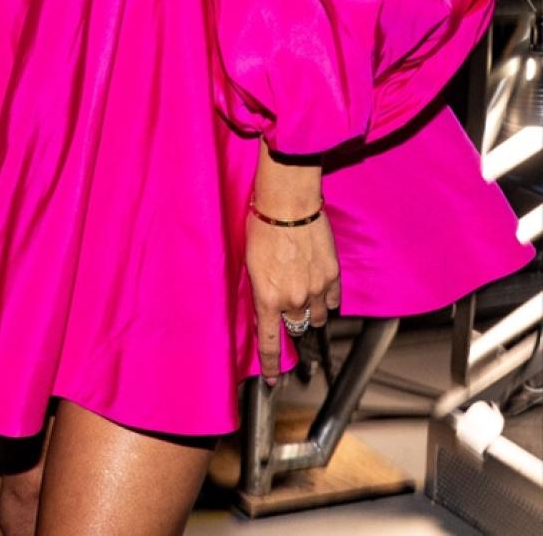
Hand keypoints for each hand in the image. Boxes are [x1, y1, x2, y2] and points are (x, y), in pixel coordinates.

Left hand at [246, 210, 340, 385]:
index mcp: (268, 298)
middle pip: (296, 326)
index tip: (271, 380)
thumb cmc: (261, 226)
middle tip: (287, 301)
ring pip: (317, 316)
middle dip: (290, 319)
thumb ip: (260, 291)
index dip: (271, 365)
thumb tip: (264, 308)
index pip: (270, 342)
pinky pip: (333, 300)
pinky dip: (326, 296)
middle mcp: (293, 299)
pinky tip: (318, 284)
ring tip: (302, 288)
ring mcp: (316, 289)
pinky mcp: (332, 275)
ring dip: (309, 309)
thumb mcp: (250, 263)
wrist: (287, 203)